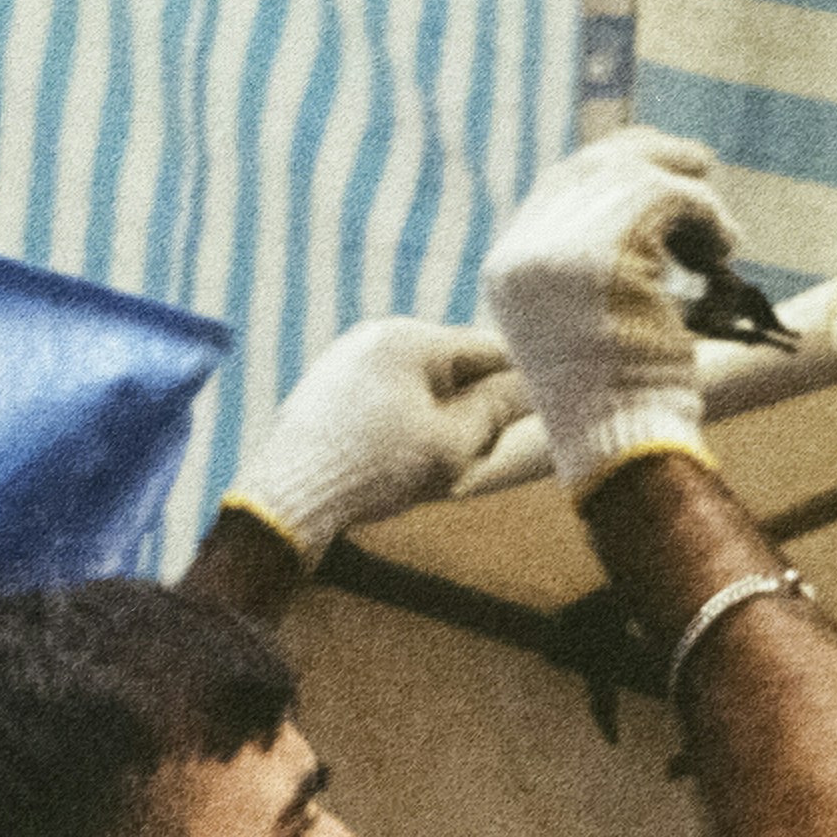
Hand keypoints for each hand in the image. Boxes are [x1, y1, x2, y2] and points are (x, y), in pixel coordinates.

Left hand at [221, 318, 528, 561]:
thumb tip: (532, 387)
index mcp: (409, 338)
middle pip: (452, 364)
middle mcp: (374, 337)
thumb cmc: (375, 469)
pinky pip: (385, 398)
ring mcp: (345, 362)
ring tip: (451, 459)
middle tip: (500, 442)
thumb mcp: (452, 444)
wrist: (289, 499)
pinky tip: (407, 459)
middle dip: (479, 400)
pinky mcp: (326, 392)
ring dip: (443, 415)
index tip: (547, 406)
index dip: (524, 378)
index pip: (489, 348)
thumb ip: (496, 410)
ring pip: (418, 383)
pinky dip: (407, 422)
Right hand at [480, 127, 738, 499]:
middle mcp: (523, 252)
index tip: (658, 167)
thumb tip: (641, 201)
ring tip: (720, 239)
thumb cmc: (619, 396)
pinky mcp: (604, 256)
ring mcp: (557, 251)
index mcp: (508, 268)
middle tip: (699, 163)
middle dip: (650, 156)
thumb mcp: (586, 318)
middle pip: (591, 166)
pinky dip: (707, 214)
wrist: (618, 442)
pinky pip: (668, 199)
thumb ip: (591, 258)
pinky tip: (727, 248)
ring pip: (636, 179)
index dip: (613, 167)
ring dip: (690, 198)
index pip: (559, 185)